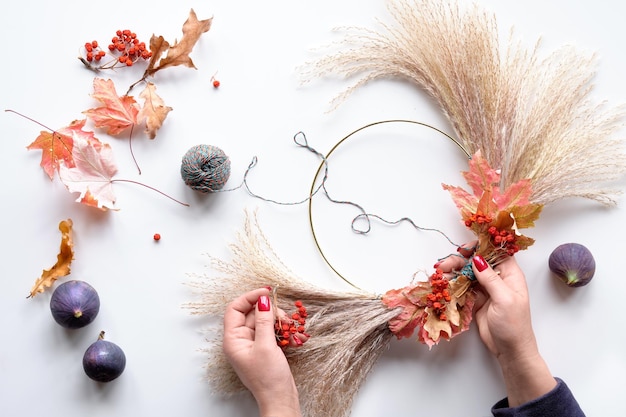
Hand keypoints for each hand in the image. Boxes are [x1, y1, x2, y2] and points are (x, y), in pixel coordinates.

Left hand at [222, 288, 302, 416]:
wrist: (280, 399)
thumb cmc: (268, 378)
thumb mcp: (266, 345)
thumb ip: (264, 320)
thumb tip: (262, 300)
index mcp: (233, 340)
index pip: (235, 308)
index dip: (250, 297)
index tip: (267, 292)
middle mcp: (240, 340)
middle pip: (251, 313)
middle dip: (268, 311)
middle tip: (282, 315)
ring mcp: (252, 344)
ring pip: (263, 321)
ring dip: (277, 320)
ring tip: (289, 327)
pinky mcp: (264, 348)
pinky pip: (271, 331)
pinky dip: (281, 330)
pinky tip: (291, 335)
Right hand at [438, 250, 555, 405]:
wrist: (510, 350)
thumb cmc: (514, 325)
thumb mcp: (504, 299)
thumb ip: (490, 278)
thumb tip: (477, 259)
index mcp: (510, 275)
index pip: (496, 252)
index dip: (481, 246)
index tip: (464, 248)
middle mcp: (498, 279)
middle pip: (477, 261)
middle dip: (461, 260)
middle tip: (445, 264)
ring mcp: (486, 289)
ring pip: (468, 273)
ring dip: (454, 272)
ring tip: (440, 274)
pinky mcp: (477, 299)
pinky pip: (464, 287)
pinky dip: (453, 284)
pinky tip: (444, 283)